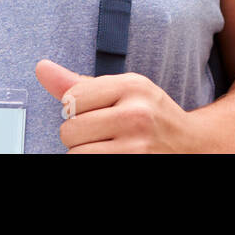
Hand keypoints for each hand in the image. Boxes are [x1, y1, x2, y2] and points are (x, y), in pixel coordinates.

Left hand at [35, 59, 201, 152]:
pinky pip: (89, 166)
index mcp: (132, 87)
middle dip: (79, 135)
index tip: (96, 112)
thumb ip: (80, 84)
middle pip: (69, 130)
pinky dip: (94, 162)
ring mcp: (136, 147)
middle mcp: (136, 115)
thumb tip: (41, 68)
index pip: (71, 99)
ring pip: (76, 155)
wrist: (192, 146)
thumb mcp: (124, 91)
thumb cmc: (152, 117)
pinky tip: (112, 155)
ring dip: (86, 154)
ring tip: (108, 147)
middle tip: (104, 134)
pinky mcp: (133, 166)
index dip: (76, 109)